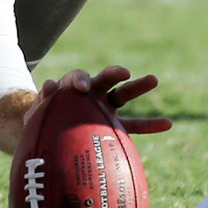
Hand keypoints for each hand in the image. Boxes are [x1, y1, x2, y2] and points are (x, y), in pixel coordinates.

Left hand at [0, 66, 175, 154]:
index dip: (80, 79)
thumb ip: (44, 100)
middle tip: (124, 71)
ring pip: (124, 95)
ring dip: (138, 86)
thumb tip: (49, 86)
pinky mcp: (114, 126)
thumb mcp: (38, 111)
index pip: (78, 77)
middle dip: (115, 73)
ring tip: (154, 79)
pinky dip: (151, 124)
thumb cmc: (44, 120)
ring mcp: (106, 108)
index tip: (81, 86)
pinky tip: (168, 123)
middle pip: (106, 79)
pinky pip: (134, 125)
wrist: (50, 135)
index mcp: (74, 88)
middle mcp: (93, 93)